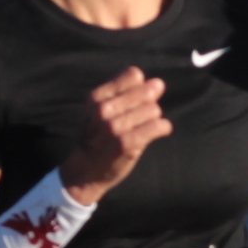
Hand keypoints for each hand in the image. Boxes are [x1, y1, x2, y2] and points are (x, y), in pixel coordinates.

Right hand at [58, 67, 171, 197]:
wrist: (84, 171)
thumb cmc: (96, 138)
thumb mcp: (98, 110)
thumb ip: (123, 94)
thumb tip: (158, 83)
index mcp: (97, 96)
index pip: (134, 75)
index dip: (141, 88)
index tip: (136, 102)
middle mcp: (103, 109)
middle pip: (148, 92)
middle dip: (150, 104)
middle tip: (141, 118)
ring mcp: (114, 126)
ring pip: (154, 110)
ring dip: (154, 119)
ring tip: (143, 129)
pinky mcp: (127, 143)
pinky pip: (158, 126)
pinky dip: (163, 128)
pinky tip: (159, 132)